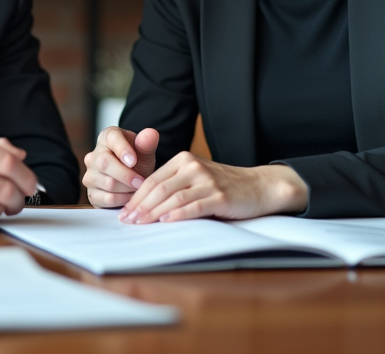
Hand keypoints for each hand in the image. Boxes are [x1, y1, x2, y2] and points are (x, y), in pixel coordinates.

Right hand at [82, 126, 159, 207]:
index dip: (123, 149)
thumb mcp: (145, 152)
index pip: (111, 137)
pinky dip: (123, 200)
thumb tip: (151, 134)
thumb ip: (147, 143)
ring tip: (138, 189)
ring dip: (127, 189)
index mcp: (106, 138)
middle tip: (141, 181)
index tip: (134, 161)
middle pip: (104, 163)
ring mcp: (90, 175)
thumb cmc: (137, 163)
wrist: (133, 182)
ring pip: (108, 183)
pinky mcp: (91, 194)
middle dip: (127, 175)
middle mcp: (94, 155)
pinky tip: (130, 197)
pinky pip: (106, 199)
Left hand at [118, 154, 307, 223]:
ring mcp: (207, 181)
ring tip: (140, 224)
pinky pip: (193, 206)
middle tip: (127, 221)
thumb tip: (146, 206)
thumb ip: (175, 185)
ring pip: (173, 197)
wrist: (259, 186)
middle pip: (159, 188)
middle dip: (140, 206)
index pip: (153, 179)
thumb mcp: (197, 178)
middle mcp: (194, 167)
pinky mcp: (220, 196)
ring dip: (153, 212)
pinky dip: (177, 214)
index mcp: (184, 160)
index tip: (124, 212)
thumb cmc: (225, 186)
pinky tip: (165, 221)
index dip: (136, 196)